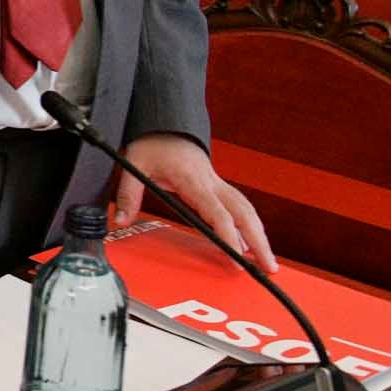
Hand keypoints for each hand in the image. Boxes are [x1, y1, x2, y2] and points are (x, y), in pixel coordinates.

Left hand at [114, 133, 275, 271]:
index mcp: (193, 180)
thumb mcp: (134, 164)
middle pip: (244, 213)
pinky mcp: (217, 186)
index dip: (229, 236)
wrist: (166, 124)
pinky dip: (250, 224)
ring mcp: (217, 184)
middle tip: (269, 267)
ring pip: (247, 210)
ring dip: (260, 234)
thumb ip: (128, 194)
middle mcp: (211, 182)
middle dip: (259, 241)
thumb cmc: (153, 143)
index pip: (217, 212)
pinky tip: (253, 242)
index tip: (236, 257)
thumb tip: (121, 221)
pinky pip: (240, 206)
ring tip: (268, 260)